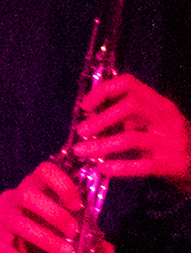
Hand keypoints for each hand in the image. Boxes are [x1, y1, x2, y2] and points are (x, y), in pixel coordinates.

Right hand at [0, 157, 105, 252]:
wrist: (18, 251)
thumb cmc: (48, 232)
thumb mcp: (70, 231)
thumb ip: (90, 238)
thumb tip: (108, 250)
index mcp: (35, 188)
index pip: (44, 171)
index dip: (62, 184)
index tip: (77, 205)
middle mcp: (12, 197)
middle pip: (28, 196)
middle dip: (54, 214)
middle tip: (73, 232)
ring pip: (18, 222)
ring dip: (45, 239)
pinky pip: (4, 248)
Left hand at [76, 73, 190, 188]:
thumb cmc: (170, 143)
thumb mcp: (154, 122)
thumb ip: (128, 115)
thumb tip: (90, 114)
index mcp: (161, 105)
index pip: (130, 84)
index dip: (104, 91)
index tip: (86, 106)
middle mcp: (167, 119)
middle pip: (130, 107)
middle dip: (101, 118)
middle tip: (81, 131)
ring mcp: (171, 142)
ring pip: (131, 138)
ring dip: (101, 145)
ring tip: (80, 151)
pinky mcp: (172, 165)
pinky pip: (141, 166)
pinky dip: (118, 167)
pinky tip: (102, 168)